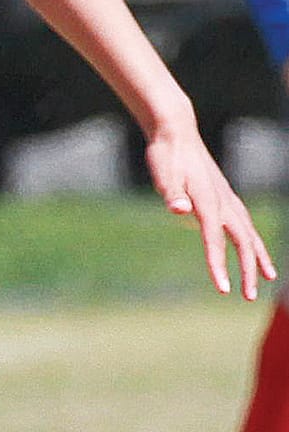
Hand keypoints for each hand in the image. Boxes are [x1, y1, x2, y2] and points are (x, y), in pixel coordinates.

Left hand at [146, 121, 276, 300]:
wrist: (177, 134)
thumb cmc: (166, 155)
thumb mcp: (162, 173)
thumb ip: (171, 193)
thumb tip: (179, 209)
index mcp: (208, 200)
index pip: (214, 239)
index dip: (219, 265)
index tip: (223, 289)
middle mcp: (223, 201)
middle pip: (241, 241)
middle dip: (247, 269)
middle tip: (248, 297)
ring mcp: (227, 199)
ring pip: (249, 233)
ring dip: (257, 257)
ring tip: (268, 278)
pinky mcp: (225, 197)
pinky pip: (244, 224)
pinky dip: (252, 241)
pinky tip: (253, 250)